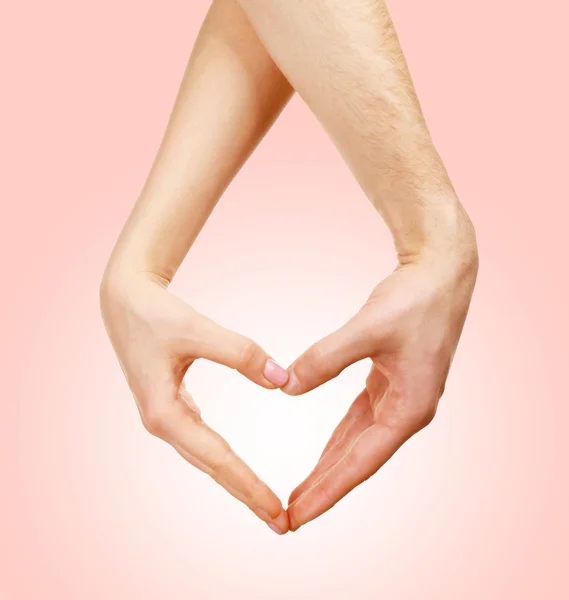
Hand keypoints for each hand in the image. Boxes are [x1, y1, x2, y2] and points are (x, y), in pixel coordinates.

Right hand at [99, 271, 290, 533]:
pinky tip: (235, 468)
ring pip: (205, 456)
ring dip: (234, 480)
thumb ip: (241, 352)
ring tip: (265, 502)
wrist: (125, 301)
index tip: (276, 510)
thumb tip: (282, 381)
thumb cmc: (155, 314)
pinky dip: (222, 458)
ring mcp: (165, 416)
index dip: (247, 484)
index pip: (215, 456)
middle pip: (210, 466)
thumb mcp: (197, 328)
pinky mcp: (171, 406)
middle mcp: (162, 422)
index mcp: (163, 412)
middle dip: (245, 493)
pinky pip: (202, 441)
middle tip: (281, 523)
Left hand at [283, 249, 478, 530]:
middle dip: (324, 487)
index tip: (297, 516)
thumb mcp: (368, 329)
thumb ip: (325, 359)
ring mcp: (399, 397)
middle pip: (358, 460)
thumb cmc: (413, 301)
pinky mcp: (389, 382)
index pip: (360, 462)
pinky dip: (339, 439)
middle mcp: (406, 410)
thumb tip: (287, 387)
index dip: (328, 490)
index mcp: (409, 408)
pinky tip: (325, 452)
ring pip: (357, 443)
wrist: (439, 275)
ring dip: (330, 466)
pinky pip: (358, 420)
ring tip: (302, 492)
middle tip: (290, 516)